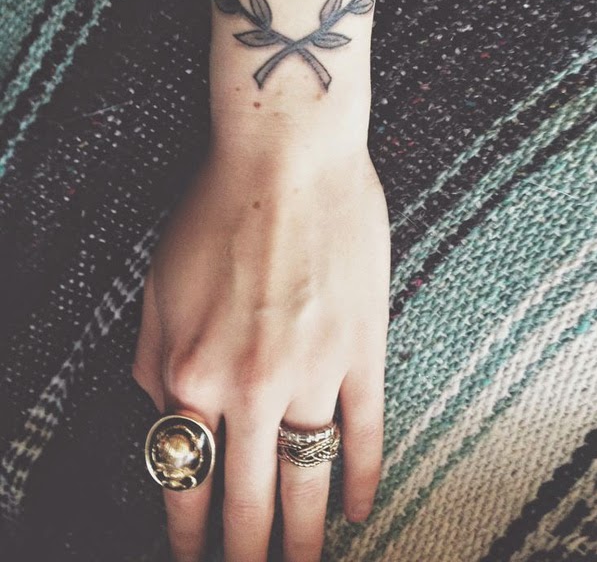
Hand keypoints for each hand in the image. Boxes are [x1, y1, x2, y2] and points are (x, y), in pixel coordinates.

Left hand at [132, 139, 390, 561]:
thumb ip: (150, 358)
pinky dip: (362, 481)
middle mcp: (248, 387)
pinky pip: (364, 434)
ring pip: (307, 482)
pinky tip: (359, 511)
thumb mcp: (157, 282)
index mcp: (189, 371)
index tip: (191, 559)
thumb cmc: (218, 207)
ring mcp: (311, 373)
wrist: (287, 156)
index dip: (185, 533)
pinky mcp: (362, 351)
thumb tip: (157, 410)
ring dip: (306, 539)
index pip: (183, 478)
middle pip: (246, 499)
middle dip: (247, 553)